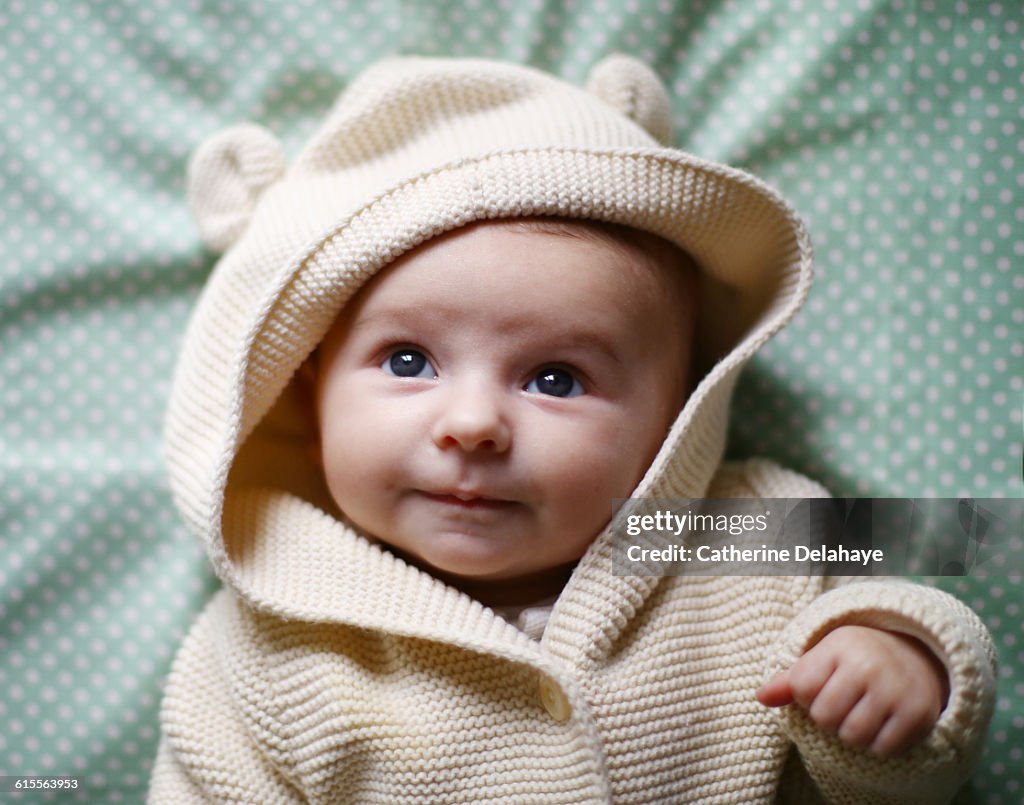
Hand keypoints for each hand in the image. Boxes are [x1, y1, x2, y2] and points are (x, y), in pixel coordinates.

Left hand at [757, 625, 948, 757]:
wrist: (918, 656)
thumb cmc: (857, 659)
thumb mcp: (823, 658)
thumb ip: (790, 680)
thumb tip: (761, 697)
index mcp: (839, 645)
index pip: (801, 689)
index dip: (807, 695)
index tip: (824, 686)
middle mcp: (868, 665)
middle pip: (824, 717)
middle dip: (828, 717)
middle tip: (844, 704)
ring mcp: (895, 690)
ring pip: (851, 736)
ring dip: (851, 733)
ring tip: (861, 713)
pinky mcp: (917, 715)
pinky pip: (881, 749)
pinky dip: (877, 744)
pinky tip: (882, 723)